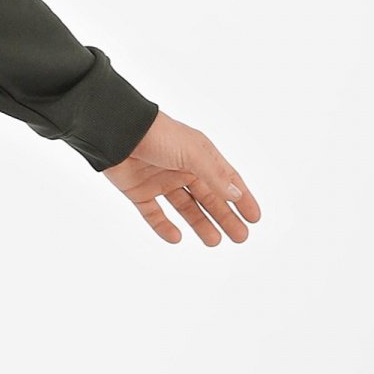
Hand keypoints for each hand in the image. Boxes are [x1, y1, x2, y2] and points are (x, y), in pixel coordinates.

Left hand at [105, 110, 260, 245]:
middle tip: (240, 237)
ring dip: (200, 224)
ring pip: (185, 208)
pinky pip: (154, 214)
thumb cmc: (159, 135)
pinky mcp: (138, 192)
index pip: (227, 180)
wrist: (118, 132)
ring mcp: (160, 181)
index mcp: (199, 156)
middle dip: (225, 217)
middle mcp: (181, 169)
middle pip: (209, 198)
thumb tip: (236, 196)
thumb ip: (214, 176)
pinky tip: (176, 237)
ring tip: (214, 241)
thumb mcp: (193, 154)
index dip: (241, 198)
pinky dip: (164, 227)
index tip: (255, 218)